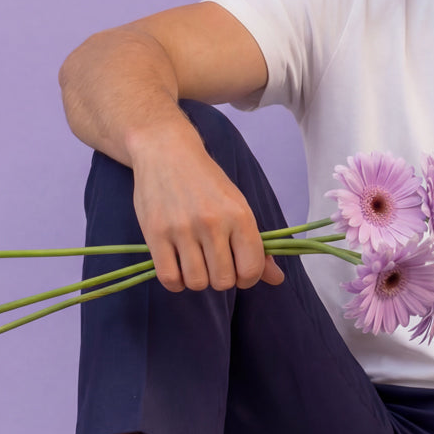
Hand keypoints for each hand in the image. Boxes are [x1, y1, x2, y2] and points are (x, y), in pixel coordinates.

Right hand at [130, 129, 283, 292]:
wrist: (167, 151)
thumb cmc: (206, 182)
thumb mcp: (238, 206)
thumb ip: (257, 246)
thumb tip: (278, 280)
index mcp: (240, 215)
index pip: (251, 269)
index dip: (247, 279)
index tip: (238, 271)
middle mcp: (213, 223)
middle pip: (222, 280)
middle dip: (221, 279)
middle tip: (214, 263)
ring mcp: (182, 228)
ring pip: (197, 282)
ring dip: (197, 280)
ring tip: (195, 263)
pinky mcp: (155, 233)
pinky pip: (169, 278)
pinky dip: (175, 282)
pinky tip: (177, 268)